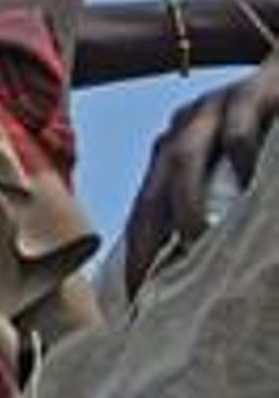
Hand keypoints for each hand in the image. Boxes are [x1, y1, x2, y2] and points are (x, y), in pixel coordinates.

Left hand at [125, 50, 278, 295]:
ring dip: (187, 202)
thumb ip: (221, 210)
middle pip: (153, 187)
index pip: (145, 209)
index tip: (133, 306)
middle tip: (149, 288)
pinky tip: (252, 190)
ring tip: (196, 245)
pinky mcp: (255, 90)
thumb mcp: (238, 173)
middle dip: (146, 238)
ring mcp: (217, 107)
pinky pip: (240, 127)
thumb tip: (207, 275)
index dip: (137, 254)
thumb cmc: (274, 137)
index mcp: (177, 151)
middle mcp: (186, 128)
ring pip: (185, 156)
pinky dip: (241, 158)